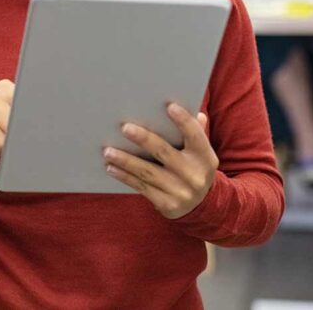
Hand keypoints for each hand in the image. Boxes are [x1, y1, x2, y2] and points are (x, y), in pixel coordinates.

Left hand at [104, 104, 218, 219]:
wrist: (200, 206)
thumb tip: (196, 112)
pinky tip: (111, 168)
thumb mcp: (200, 152)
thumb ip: (196, 132)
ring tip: (108, 151)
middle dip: (144, 139)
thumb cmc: (193, 168)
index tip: (170, 107)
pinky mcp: (167, 204)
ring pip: (148, 172)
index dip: (184, 121)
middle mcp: (195, 175)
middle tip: (125, 128)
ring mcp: (181, 191)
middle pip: (164, 152)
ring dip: (126, 160)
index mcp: (205, 157)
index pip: (195, 135)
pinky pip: (142, 187)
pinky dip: (124, 176)